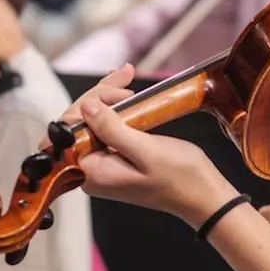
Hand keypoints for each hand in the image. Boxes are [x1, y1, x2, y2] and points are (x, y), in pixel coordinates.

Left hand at [65, 66, 236, 226]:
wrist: (203, 194)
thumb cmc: (179, 178)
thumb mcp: (145, 151)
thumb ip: (112, 129)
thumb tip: (85, 107)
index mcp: (91, 173)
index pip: (67, 133)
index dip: (82, 108)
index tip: (112, 96)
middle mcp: (91, 169)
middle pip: (78, 123)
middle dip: (98, 97)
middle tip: (126, 81)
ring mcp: (103, 161)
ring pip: (92, 120)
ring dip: (107, 96)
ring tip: (128, 76)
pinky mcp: (117, 154)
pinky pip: (107, 126)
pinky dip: (116, 105)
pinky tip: (126, 87)